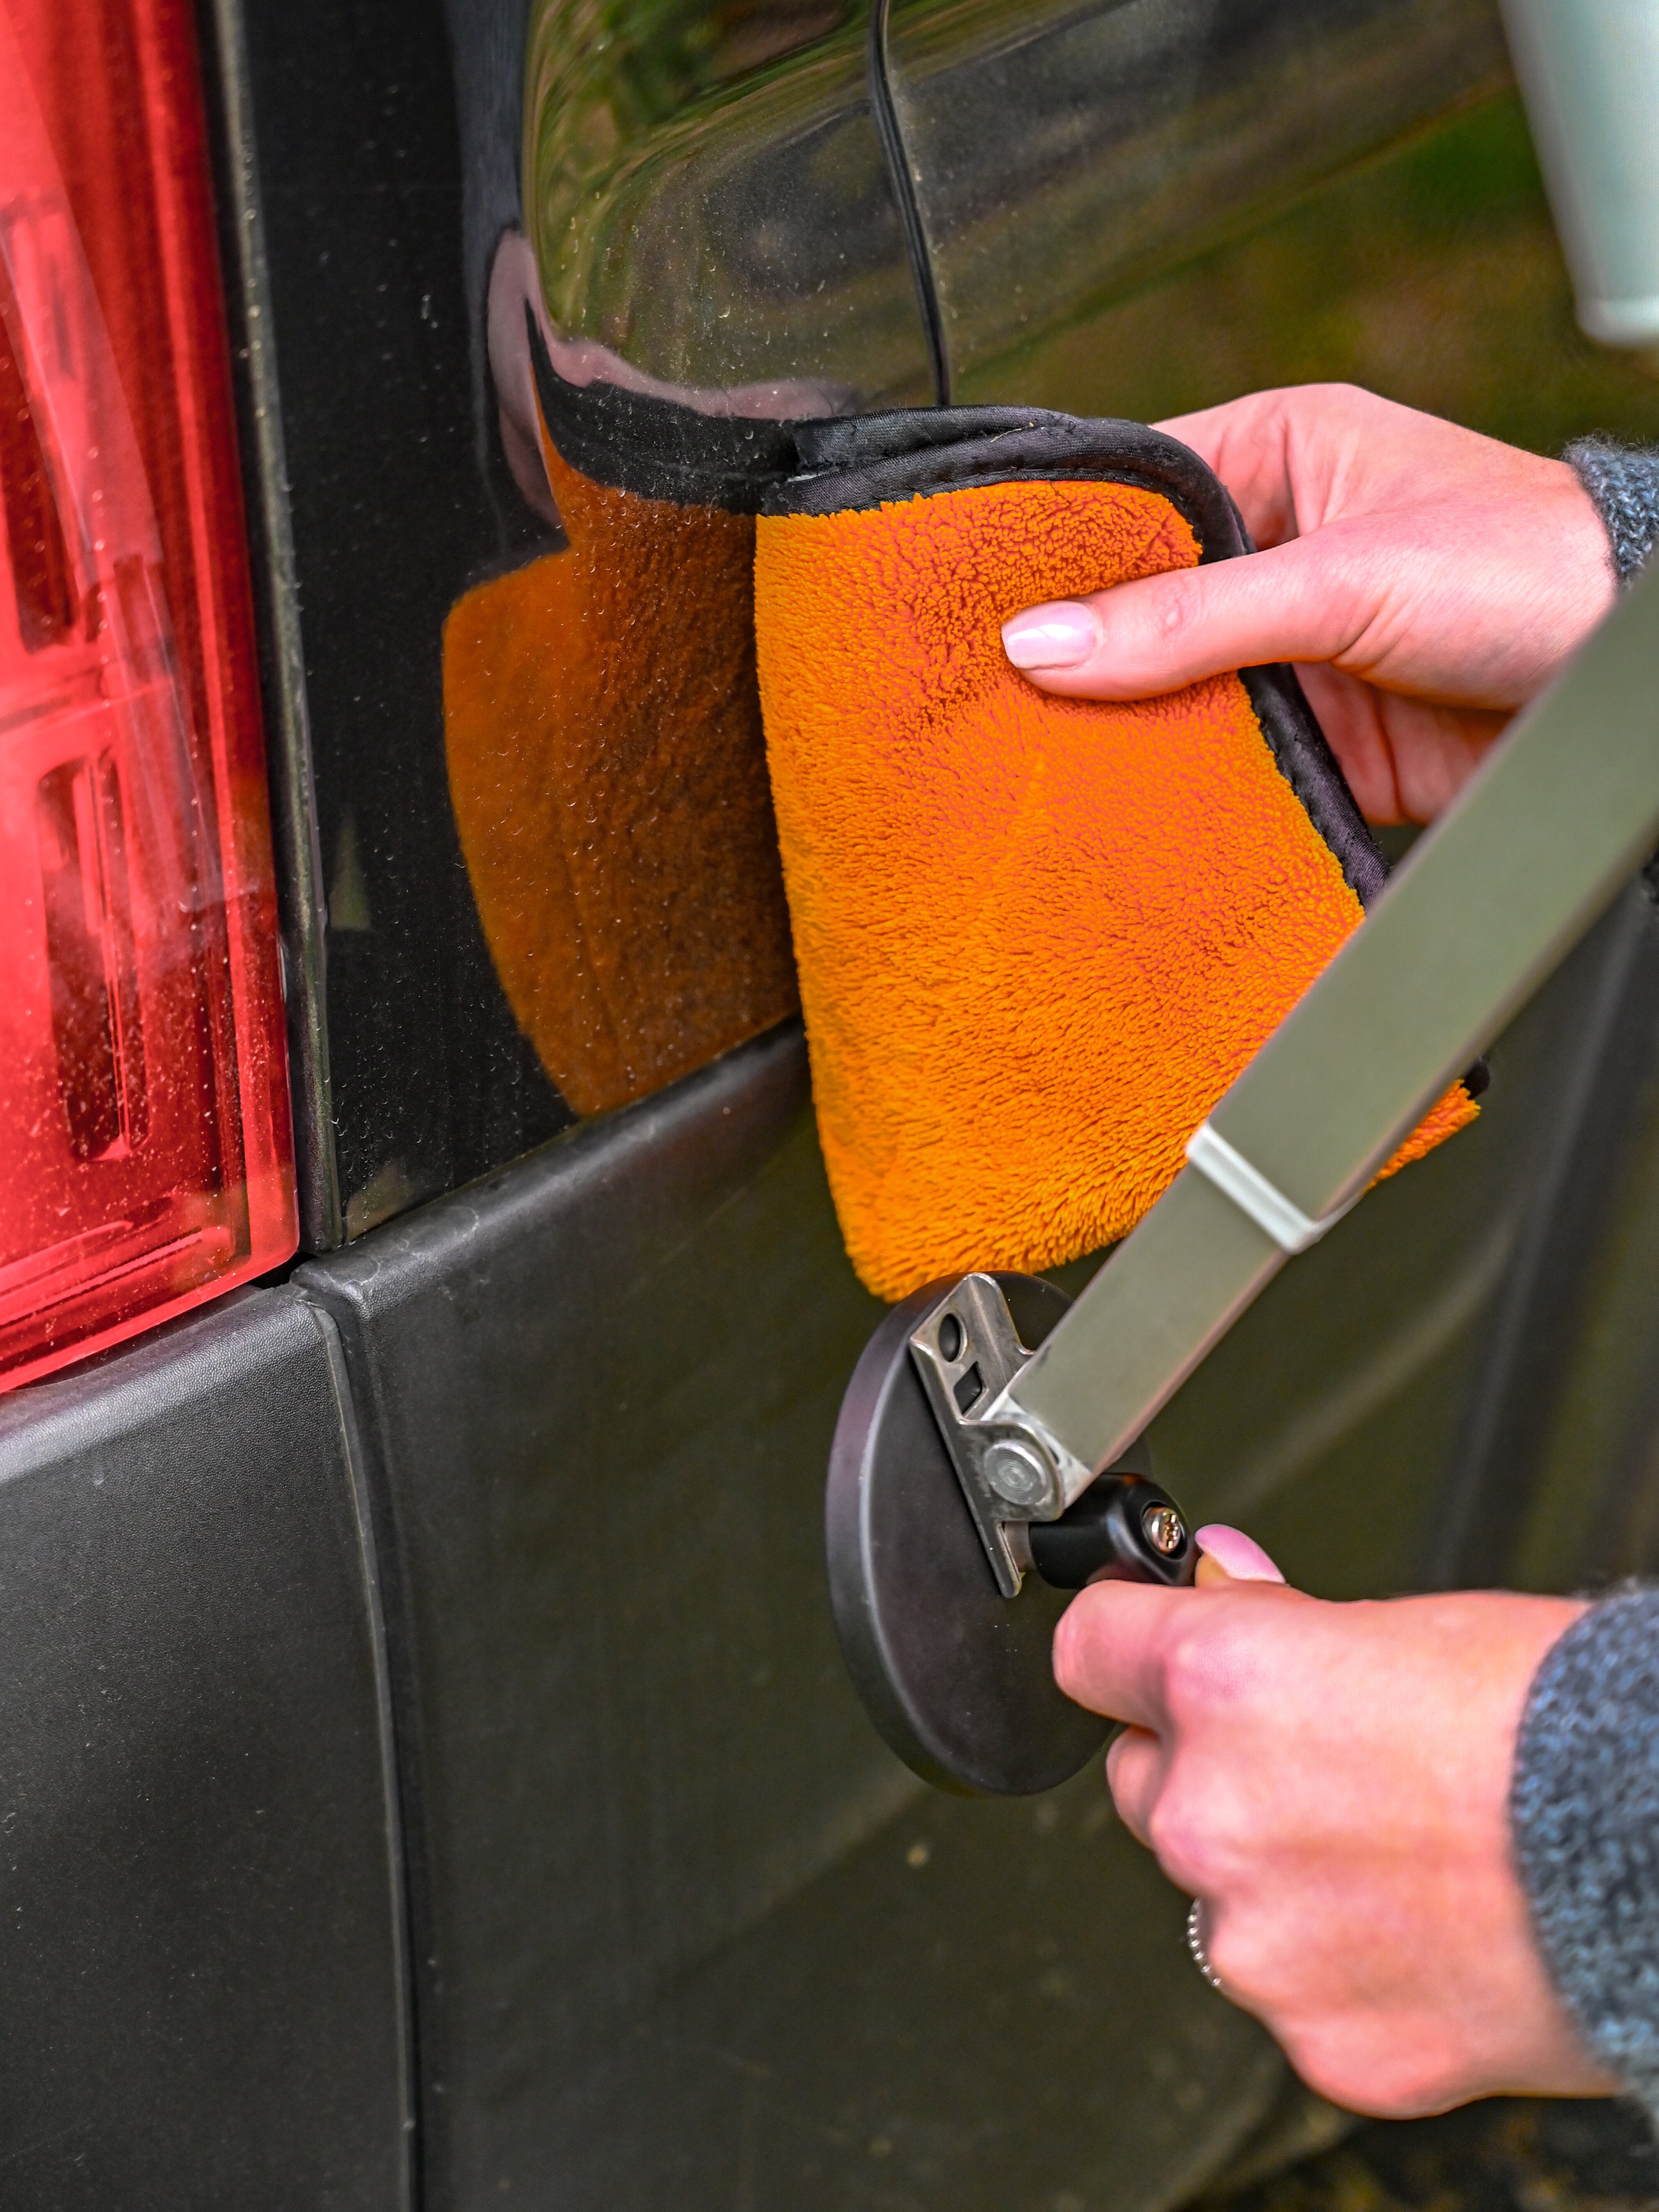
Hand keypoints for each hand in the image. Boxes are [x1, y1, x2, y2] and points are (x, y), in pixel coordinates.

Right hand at [1001, 385, 1614, 823]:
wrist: (1630, 691)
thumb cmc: (1534, 569)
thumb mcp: (1345, 575)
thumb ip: (1192, 616)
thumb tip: (1048, 641)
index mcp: (1284, 457)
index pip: (1133, 493)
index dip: (1055, 545)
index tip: (976, 596)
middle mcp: (1281, 552)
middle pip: (1140, 607)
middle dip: (1076, 657)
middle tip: (984, 697)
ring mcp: (1295, 653)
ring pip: (1171, 695)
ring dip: (1121, 733)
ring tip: (1029, 762)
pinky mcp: (1318, 744)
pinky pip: (1220, 769)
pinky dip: (1176, 794)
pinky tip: (1116, 808)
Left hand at [1052, 1573, 1615, 2114]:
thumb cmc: (1558, 1727)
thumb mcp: (1403, 1627)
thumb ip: (1277, 1624)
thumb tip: (1215, 1583)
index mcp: (1222, 1687)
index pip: (1090, 1650)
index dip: (1127, 1645)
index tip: (1142, 1654)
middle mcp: (1215, 1813)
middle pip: (1147, 1782)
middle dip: (1207, 1771)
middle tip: (1320, 1769)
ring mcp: (1260, 1941)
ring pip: (1217, 1897)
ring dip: (1276, 1877)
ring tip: (1402, 1855)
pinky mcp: (1321, 2041)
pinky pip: (1293, 1992)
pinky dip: (1342, 1970)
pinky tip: (1426, 1933)